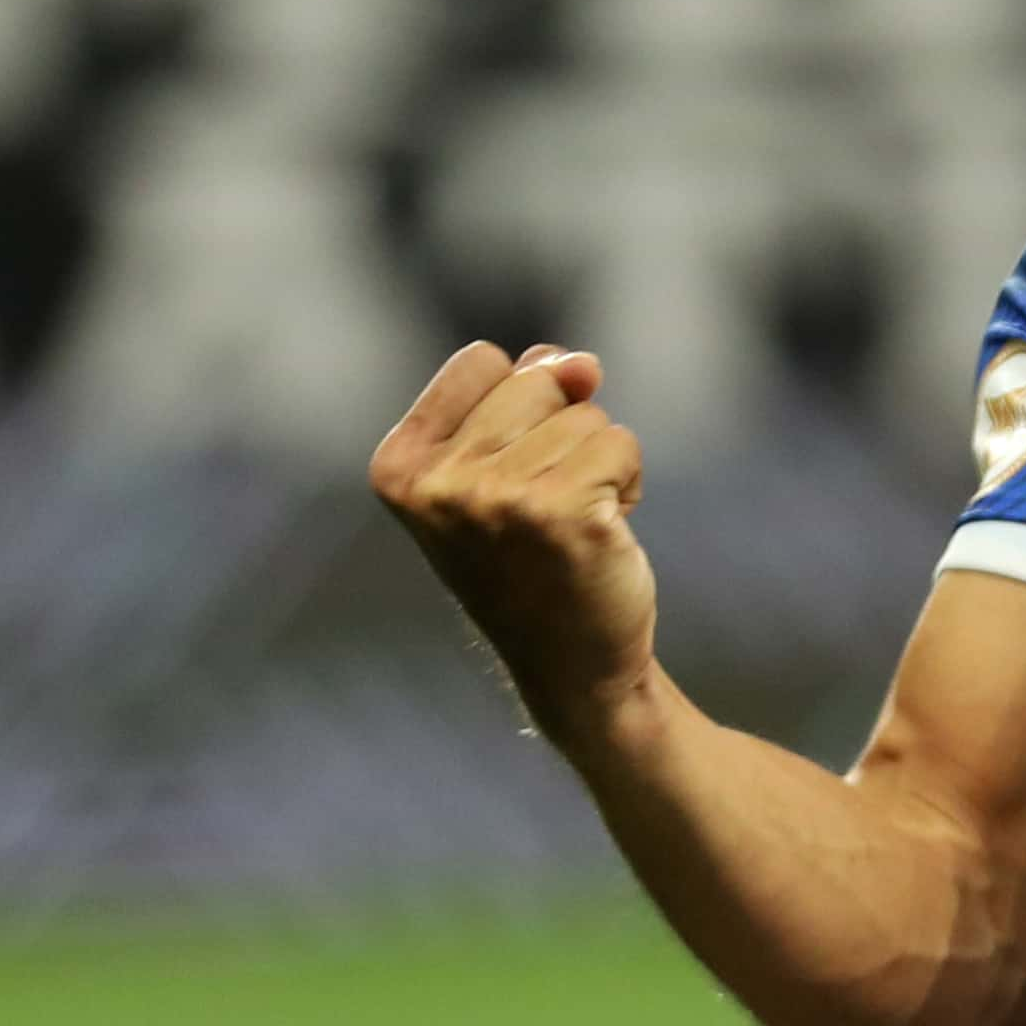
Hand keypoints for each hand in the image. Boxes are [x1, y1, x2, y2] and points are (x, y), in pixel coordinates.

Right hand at [372, 341, 664, 744]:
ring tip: (572, 524)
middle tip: (546, 505)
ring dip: (598, 463)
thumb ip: (523, 394)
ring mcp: (499, 500)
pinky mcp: (564, 515)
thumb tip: (581, 364)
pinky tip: (601, 533)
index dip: (519, 401)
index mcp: (399, 468)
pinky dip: (626, 481)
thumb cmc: (532, 560)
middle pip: (537, 380)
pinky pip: (620, 445)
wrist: (571, 666)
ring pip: (586, 415)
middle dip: (563, 430)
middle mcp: (439, 485)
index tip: (508, 469)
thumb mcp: (496, 469)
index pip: (481, 360)